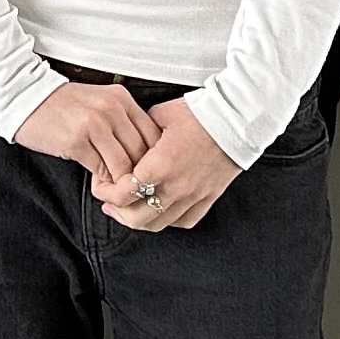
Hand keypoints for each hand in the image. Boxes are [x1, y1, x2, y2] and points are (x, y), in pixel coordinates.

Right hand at [12, 77, 159, 186]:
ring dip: (120, 181)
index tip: (147, 171)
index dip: (153, 159)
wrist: (25, 97)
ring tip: (114, 186)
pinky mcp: (76, 141)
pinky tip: (98, 181)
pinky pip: (101, 170)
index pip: (153, 135)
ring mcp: (94, 124)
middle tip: (133, 185)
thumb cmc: (61, 104)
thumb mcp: (99, 103)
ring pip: (124, 165)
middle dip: (139, 174)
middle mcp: (111, 109)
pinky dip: (102, 181)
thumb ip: (122, 122)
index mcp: (121, 98)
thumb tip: (143, 155)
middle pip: (142, 153)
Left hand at [94, 99, 241, 232]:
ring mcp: (193, 196)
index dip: (106, 193)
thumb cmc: (201, 114)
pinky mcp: (207, 198)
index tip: (102, 186)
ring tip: (128, 211)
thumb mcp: (160, 115)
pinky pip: (184, 221)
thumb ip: (140, 132)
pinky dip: (168, 220)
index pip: (124, 194)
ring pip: (159, 224)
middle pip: (137, 217)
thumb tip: (126, 139)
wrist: (237, 120)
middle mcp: (176, 186)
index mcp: (161, 165)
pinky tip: (159, 212)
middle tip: (109, 203)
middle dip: (117, 212)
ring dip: (139, 220)